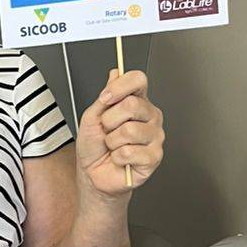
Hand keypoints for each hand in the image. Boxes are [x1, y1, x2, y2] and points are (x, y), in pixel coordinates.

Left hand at [75, 68, 164, 197]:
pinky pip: (130, 151)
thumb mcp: (92, 117)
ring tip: (114, 146)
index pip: (138, 80)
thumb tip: (115, 73)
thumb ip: (105, 96)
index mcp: (137, 102)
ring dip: (112, 141)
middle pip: (132, 105)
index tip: (105, 98)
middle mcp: (149, 116)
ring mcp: (155, 136)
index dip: (120, 86)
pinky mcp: (154, 157)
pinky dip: (117, 157)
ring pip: (129, 130)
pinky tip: (120, 159)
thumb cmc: (94, 146)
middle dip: (109, 120)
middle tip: (107, 131)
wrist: (93, 174)